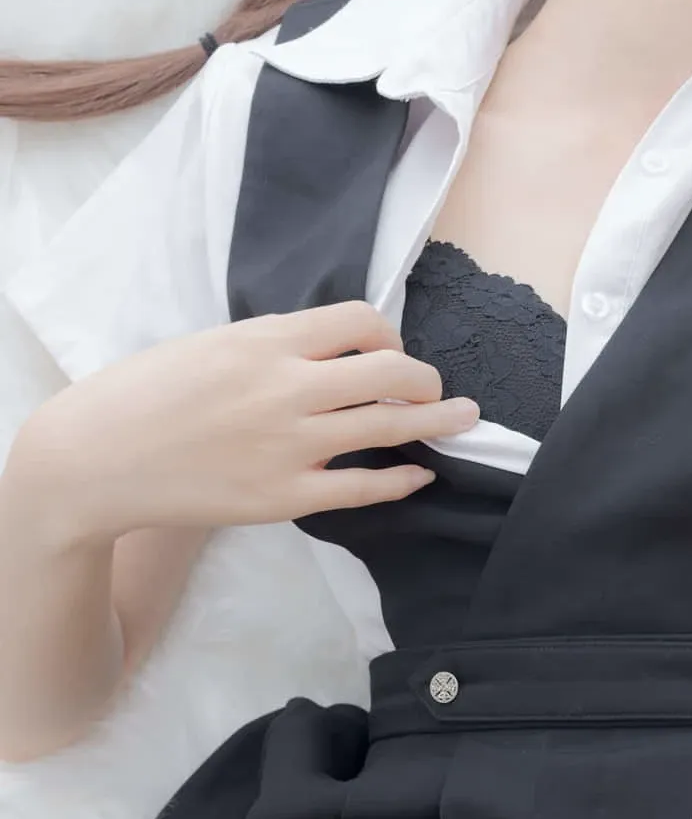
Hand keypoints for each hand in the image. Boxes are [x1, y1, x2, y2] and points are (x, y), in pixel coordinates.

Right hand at [6, 300, 479, 545]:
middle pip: (392, 370)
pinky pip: (364, 488)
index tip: (391, 352)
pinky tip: (418, 474)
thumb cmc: (149, 395)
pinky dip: (402, 479)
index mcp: (267, 340)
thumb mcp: (213, 345)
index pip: (362, 321)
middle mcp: (287, 387)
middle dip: (427, 379)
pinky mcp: (285, 496)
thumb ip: (275, 346)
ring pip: (390, 426)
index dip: (391, 334)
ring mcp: (290, 445)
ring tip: (465, 420)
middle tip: (440, 391)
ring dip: (437, 421)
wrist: (100, 457)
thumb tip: (333, 351)